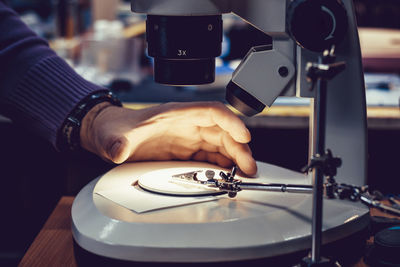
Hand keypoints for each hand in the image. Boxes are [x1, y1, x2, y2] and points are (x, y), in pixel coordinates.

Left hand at [80, 101, 256, 175]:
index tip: (244, 136)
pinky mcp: (185, 151)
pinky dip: (222, 164)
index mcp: (175, 114)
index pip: (211, 111)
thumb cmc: (116, 128)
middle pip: (222, 131)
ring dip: (234, 157)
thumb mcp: (114, 135)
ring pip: (220, 144)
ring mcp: (187, 137)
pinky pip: (210, 156)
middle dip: (238, 147)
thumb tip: (118, 150)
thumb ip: (117, 143)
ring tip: (244, 173)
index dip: (231, 122)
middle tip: (248, 167)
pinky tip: (228, 174)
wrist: (110, 135)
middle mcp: (186, 124)